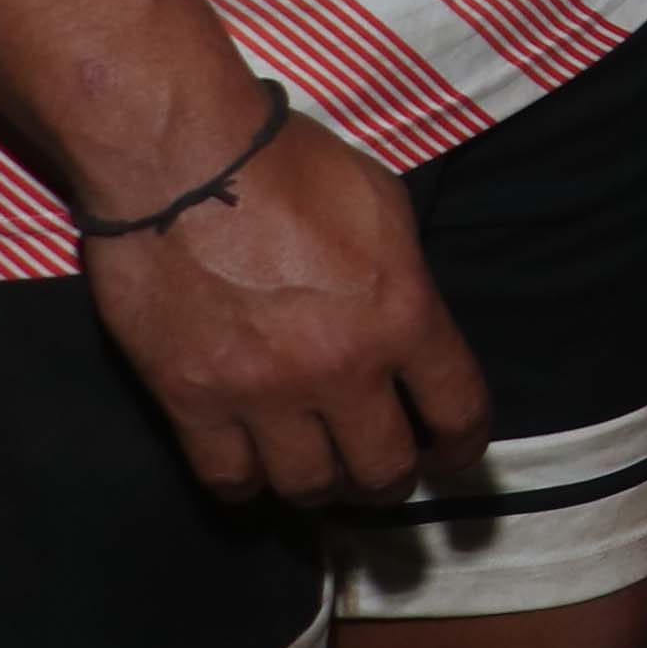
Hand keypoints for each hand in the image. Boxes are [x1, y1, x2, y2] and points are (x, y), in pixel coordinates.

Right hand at [78, 105, 491, 507]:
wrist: (184, 160)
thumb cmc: (290, 166)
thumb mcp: (385, 208)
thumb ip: (402, 282)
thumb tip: (406, 327)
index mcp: (402, 315)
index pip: (458, 409)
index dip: (462, 445)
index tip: (453, 454)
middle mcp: (341, 369)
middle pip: (383, 468)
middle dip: (392, 477)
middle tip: (383, 470)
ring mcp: (263, 393)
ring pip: (308, 487)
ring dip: (322, 487)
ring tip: (321, 475)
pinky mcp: (192, 402)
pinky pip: (228, 479)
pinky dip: (247, 485)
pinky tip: (254, 471)